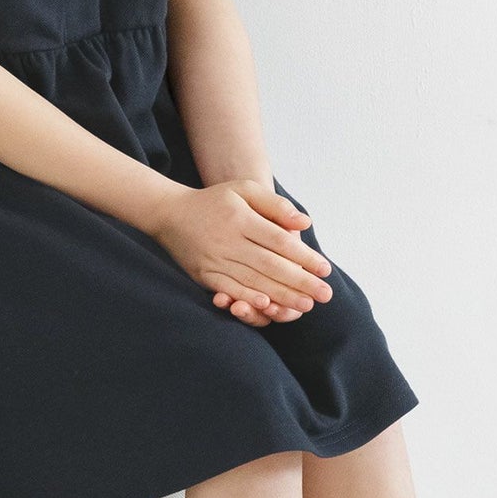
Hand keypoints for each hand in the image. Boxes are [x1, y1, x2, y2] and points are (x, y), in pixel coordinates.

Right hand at [151, 177, 332, 325]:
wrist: (171, 213)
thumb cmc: (215, 200)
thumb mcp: (244, 190)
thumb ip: (275, 205)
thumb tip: (304, 222)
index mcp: (240, 218)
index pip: (279, 241)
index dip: (304, 257)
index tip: (325, 269)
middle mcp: (228, 240)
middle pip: (270, 265)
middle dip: (300, 282)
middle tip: (325, 295)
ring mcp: (215, 259)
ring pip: (253, 280)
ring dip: (282, 296)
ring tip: (306, 305)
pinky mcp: (204, 274)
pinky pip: (230, 289)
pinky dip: (250, 299)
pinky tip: (268, 307)